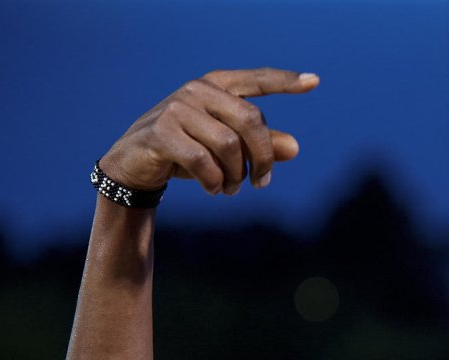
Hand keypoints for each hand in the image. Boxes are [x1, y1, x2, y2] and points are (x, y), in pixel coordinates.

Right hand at [99, 68, 318, 195]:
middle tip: (260, 183)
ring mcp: (177, 108)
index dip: (285, 82)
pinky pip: (204, 162)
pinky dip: (214, 182)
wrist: (133, 165)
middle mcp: (197, 90)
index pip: (257, 80)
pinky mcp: (161, 132)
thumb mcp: (226, 148)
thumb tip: (295, 148)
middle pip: (251, 120)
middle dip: (263, 157)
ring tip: (231, 189)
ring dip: (236, 175)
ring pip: (229, 145)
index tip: (315, 81)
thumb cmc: (186, 151)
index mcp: (216, 86)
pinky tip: (214, 190)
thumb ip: (260, 145)